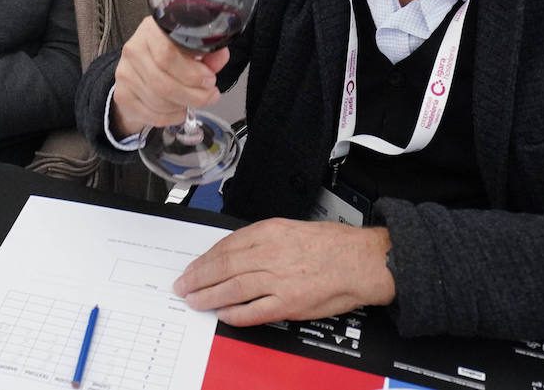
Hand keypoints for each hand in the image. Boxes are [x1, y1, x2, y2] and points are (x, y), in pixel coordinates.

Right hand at [110, 17, 228, 138]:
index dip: (192, 72)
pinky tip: (179, 110)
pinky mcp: (122, 94)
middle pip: (162, 82)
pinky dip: (171, 117)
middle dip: (192, 94)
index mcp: (152, 30)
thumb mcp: (189, 48)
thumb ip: (207, 52)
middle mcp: (134, 49)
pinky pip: (151, 114)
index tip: (209, 80)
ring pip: (158, 100)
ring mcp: (125, 72)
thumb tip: (220, 55)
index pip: (167, 54)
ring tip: (194, 101)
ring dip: (182, 106)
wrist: (140, 70)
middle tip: (209, 95)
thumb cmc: (168, 57)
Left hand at [173, 218, 394, 325]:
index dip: (205, 259)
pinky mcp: (288, 303)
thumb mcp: (293, 228)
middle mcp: (270, 253)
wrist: (361, 260)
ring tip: (194, 301)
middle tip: (183, 285)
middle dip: (198, 277)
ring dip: (208, 296)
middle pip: (223, 266)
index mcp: (271, 231)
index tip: (193, 266)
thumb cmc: (333, 244)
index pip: (227, 245)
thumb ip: (265, 239)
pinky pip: (253, 311)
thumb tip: (238, 252)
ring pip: (232, 288)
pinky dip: (235, 314)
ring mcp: (278, 279)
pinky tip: (223, 315)